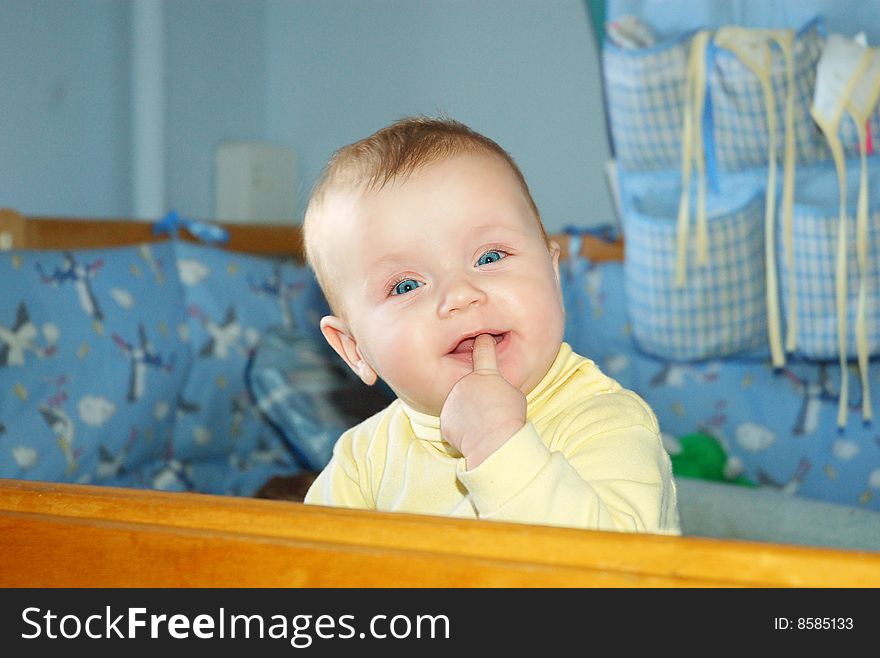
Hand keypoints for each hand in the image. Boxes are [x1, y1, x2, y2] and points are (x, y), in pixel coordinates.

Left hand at [440, 334, 525, 468]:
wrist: (494, 444)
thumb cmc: (510, 419)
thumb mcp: (515, 395)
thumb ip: (500, 386)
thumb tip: (493, 390)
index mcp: (485, 374)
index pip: (484, 350)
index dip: (484, 342)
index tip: (482, 336)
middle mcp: (464, 382)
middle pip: (471, 384)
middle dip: (478, 394)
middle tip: (491, 410)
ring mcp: (452, 400)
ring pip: (461, 403)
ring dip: (470, 411)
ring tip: (483, 424)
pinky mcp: (445, 419)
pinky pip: (454, 420)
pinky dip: (462, 427)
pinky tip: (473, 434)